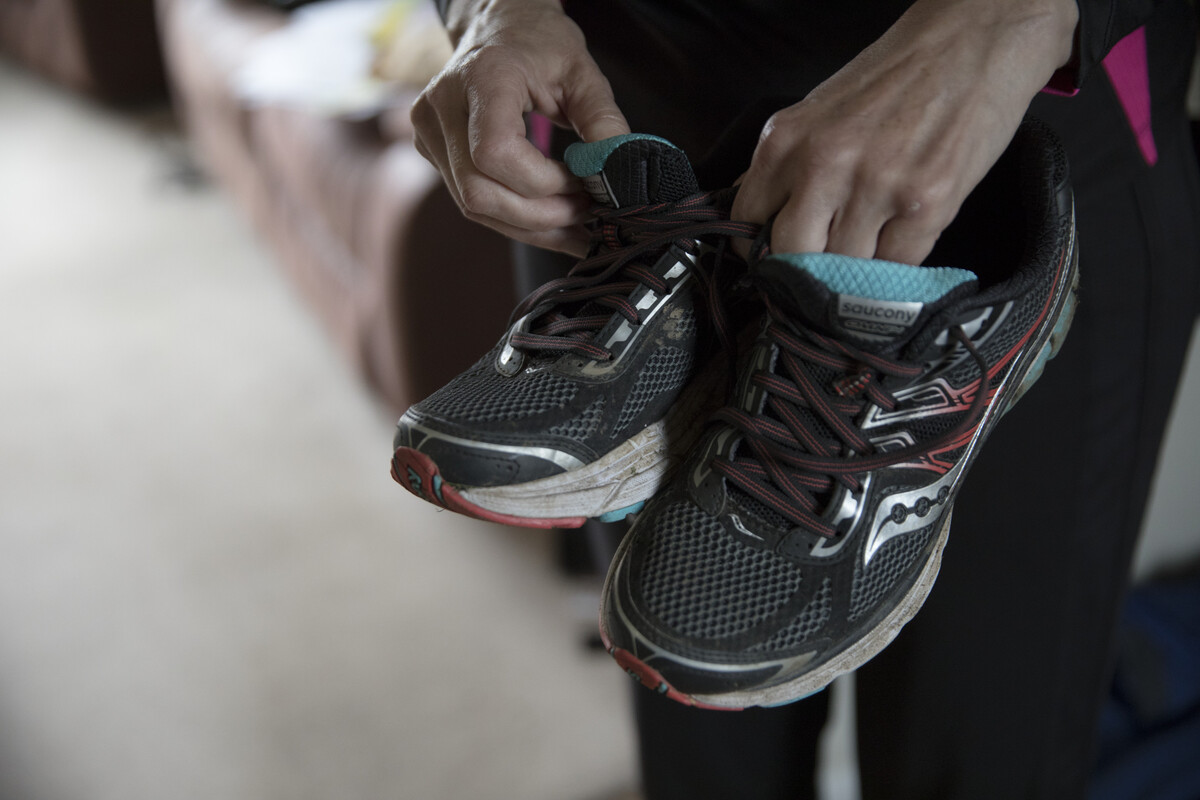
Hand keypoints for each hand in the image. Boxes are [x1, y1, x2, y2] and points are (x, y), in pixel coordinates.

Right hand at [412, 0, 629, 255]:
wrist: (498, 26)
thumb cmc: (540, 44)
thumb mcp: (583, 73)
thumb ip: (603, 121)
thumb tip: (619, 172)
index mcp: (482, 77)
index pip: (495, 152)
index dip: (542, 182)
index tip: (581, 181)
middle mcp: (443, 107)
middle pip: (479, 192)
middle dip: (540, 216)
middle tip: (585, 211)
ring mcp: (430, 132)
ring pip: (474, 206)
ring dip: (530, 227)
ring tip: (573, 221)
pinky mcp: (433, 152)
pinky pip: (472, 203)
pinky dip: (515, 219)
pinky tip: (550, 222)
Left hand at [732, 0, 1077, 264]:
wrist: (976, 38)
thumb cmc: (899, 75)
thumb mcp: (819, 112)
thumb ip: (786, 166)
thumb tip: (758, 219)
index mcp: (786, 141)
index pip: (748, 224)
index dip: (762, 251)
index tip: (777, 260)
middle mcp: (824, 165)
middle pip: (792, 257)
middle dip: (806, 270)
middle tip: (825, 267)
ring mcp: (876, 186)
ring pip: (845, 269)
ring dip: (857, 269)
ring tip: (872, 244)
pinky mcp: (927, 204)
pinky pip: (896, 267)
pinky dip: (898, 264)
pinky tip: (903, 237)